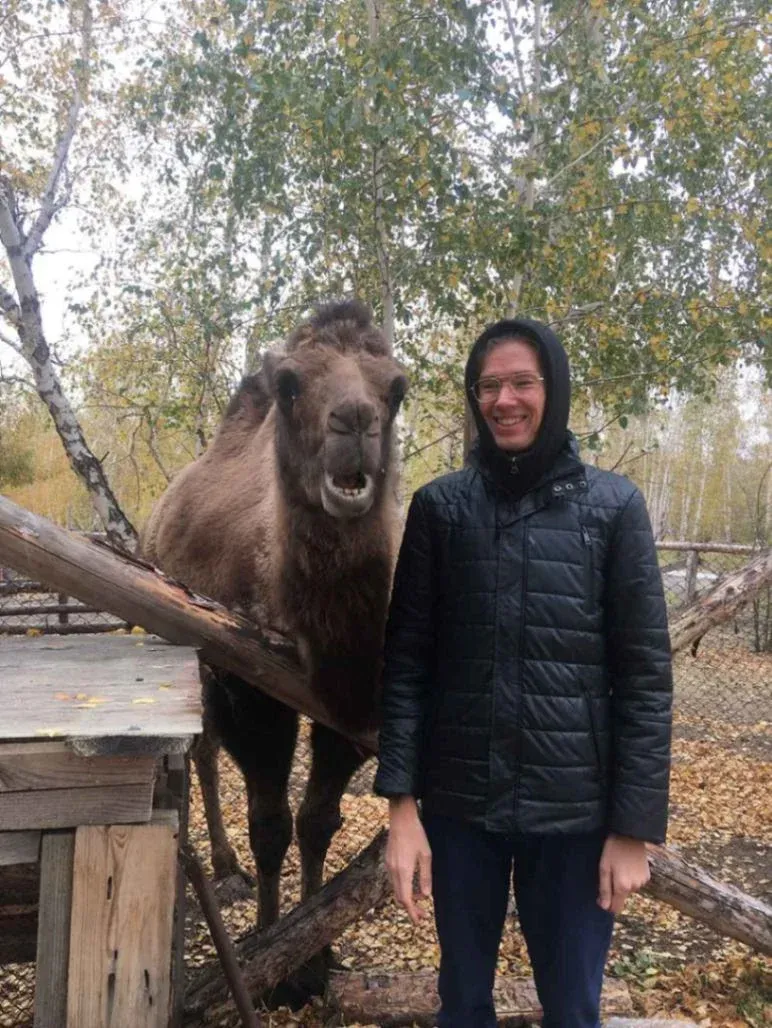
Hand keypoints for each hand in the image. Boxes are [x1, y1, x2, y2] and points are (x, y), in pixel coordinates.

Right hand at [385, 796, 431, 923]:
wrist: (401, 818)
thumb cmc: (416, 835)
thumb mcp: (426, 856)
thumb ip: (425, 877)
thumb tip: (425, 896)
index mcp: (403, 871)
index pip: (405, 899)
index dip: (412, 912)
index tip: (419, 921)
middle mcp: (393, 871)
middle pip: (399, 897)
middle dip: (410, 907)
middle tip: (422, 914)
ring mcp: (389, 866)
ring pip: (396, 889)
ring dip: (406, 897)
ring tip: (419, 898)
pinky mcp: (388, 861)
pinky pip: (394, 880)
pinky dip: (402, 887)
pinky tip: (412, 884)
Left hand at [598, 833, 649, 913]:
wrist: (630, 835)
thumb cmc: (613, 850)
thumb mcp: (604, 868)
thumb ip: (604, 889)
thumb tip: (605, 907)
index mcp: (622, 887)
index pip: (616, 907)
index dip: (608, 904)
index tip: (601, 896)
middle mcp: (634, 887)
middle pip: (622, 897)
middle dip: (615, 890)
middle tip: (610, 873)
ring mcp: (642, 882)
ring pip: (629, 889)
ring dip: (624, 883)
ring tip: (619, 866)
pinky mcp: (647, 876)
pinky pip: (636, 882)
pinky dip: (631, 878)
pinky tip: (628, 865)